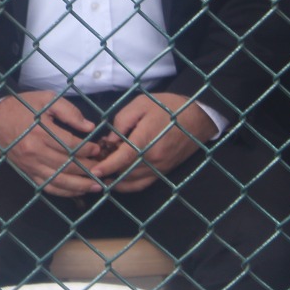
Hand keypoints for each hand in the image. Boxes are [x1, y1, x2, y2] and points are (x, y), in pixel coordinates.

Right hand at [0, 91, 111, 197]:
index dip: (88, 150)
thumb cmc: (22, 106)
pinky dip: (65, 191)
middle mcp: (35, 151)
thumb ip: (69, 111)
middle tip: (104, 169)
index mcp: (41, 132)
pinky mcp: (27, 173)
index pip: (71, 146)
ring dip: (81, 185)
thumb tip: (90, 127)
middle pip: (68, 165)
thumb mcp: (46, 99)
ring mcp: (31, 165)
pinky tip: (78, 191)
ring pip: (60, 180)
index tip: (99, 149)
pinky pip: (48, 186)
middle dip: (89, 169)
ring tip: (98, 186)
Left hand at [85, 92, 214, 193]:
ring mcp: (160, 168)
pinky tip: (115, 180)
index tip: (94, 171)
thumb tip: (110, 141)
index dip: (108, 166)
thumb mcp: (141, 104)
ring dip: (115, 178)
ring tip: (101, 169)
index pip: (125, 158)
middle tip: (92, 162)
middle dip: (107, 170)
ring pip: (132, 181)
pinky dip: (127, 185)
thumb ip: (122, 121)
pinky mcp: (163, 172)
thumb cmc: (168, 107)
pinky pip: (142, 184)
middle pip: (126, 171)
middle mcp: (155, 158)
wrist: (197, 118)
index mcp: (148, 139)